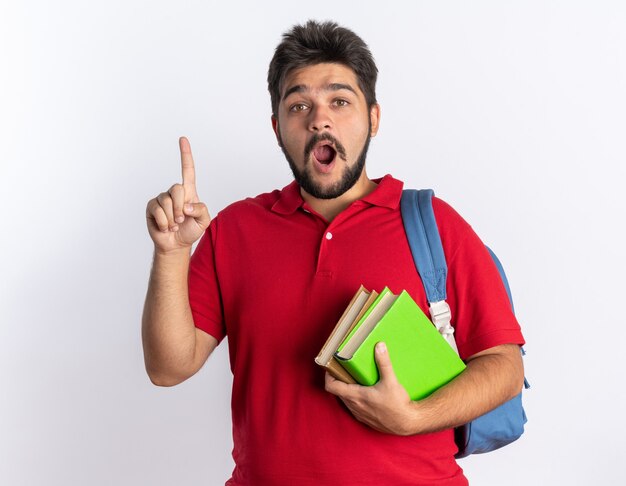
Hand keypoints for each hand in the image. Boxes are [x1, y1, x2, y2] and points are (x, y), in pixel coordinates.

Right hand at [146, 137, 211, 253]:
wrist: (176, 244)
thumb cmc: (191, 230)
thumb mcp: (204, 221)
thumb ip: (201, 209)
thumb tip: (186, 205)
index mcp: (188, 192)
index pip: (187, 170)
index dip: (185, 155)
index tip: (182, 139)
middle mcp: (174, 193)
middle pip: (177, 188)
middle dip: (181, 208)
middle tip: (181, 220)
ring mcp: (161, 199)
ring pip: (167, 202)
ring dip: (173, 218)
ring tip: (174, 225)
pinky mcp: (151, 207)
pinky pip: (157, 211)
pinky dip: (164, 223)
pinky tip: (165, 227)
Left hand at [325, 342, 417, 435]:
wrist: (408, 423)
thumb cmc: (398, 405)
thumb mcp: (391, 381)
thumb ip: (384, 363)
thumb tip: (379, 346)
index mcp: (356, 396)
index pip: (332, 386)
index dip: (329, 376)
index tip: (332, 367)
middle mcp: (355, 407)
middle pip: (338, 391)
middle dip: (339, 380)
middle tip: (345, 369)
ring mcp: (359, 414)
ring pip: (346, 400)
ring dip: (347, 390)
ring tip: (355, 379)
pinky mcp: (366, 419)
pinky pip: (354, 407)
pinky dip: (355, 399)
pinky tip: (365, 393)